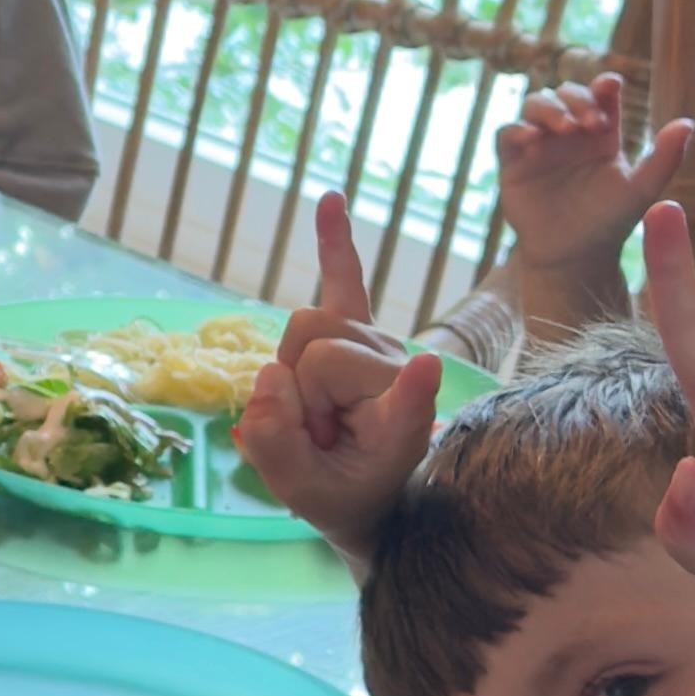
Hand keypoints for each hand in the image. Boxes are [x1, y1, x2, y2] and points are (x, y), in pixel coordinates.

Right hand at [235, 185, 443, 547]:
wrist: (372, 489)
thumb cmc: (345, 496)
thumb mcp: (303, 496)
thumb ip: (276, 447)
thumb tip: (269, 374)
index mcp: (399, 427)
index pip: (404, 400)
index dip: (408, 388)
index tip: (425, 368)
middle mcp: (398, 370)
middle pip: (315, 347)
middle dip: (294, 393)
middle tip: (317, 435)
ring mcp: (379, 343)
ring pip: (305, 322)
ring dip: (293, 371)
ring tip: (317, 414)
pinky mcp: (361, 328)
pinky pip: (344, 277)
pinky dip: (335, 240)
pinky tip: (331, 199)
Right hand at [496, 65, 694, 283]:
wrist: (575, 256)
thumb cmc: (610, 221)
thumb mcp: (641, 189)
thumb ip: (664, 157)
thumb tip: (688, 123)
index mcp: (601, 133)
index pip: (601, 96)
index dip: (603, 85)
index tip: (611, 86)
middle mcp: (569, 132)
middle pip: (565, 93)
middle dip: (576, 98)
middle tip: (592, 121)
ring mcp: (540, 144)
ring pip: (534, 104)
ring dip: (548, 108)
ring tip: (565, 127)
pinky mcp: (514, 161)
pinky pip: (507, 133)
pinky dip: (516, 129)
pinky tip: (532, 139)